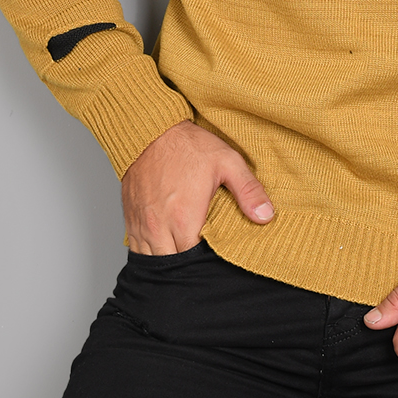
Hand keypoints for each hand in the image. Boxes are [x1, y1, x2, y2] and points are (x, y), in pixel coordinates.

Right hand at [121, 120, 274, 253]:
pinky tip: (162, 248)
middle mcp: (160, 228)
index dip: (207, 264)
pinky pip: (135, 249)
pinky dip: (149, 252)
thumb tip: (266, 216)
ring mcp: (142, 225)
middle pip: (173, 267)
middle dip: (187, 268)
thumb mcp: (227, 161)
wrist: (149, 128)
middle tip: (201, 260)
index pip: (196, 263)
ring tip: (183, 256)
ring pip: (152, 262)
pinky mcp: (130, 218)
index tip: (216, 256)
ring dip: (167, 261)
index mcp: (185, 220)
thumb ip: (248, 190)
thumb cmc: (187, 145)